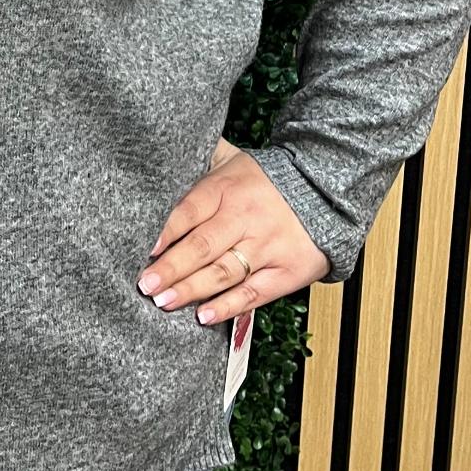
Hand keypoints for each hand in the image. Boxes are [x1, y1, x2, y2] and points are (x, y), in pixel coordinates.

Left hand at [137, 137, 331, 323]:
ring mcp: (267, 245)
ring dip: (192, 290)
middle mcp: (246, 217)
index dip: (167, 230)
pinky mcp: (287, 271)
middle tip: (146, 285)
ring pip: (224, 272)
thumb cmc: (266, 179)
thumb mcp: (233, 159)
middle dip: (171, 268)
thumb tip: (162, 154)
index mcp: (227, 188)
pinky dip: (228, 307)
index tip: (147, 249)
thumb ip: (200, 160)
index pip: (191, 209)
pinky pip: (253, 293)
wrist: (324, 190)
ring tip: (164, 301)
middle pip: (203, 246)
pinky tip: (204, 316)